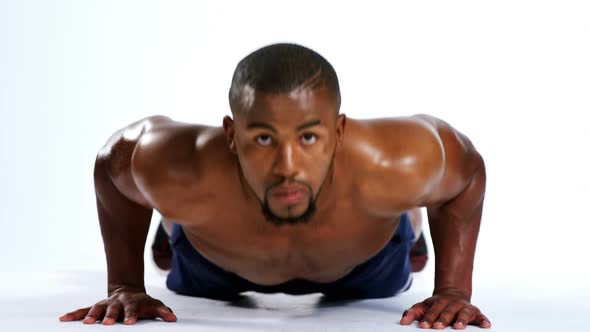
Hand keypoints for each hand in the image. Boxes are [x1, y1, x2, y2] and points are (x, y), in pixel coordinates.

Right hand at [59, 288, 176, 324]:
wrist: (129, 291)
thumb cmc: (143, 303)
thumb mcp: (154, 305)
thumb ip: (163, 311)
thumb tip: (173, 318)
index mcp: (132, 303)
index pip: (133, 310)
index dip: (132, 316)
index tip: (130, 323)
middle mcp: (117, 303)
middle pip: (113, 309)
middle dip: (109, 316)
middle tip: (106, 324)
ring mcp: (105, 304)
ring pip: (96, 308)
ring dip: (91, 315)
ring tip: (86, 323)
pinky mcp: (96, 307)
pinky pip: (83, 310)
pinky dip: (74, 314)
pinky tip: (63, 319)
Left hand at [400, 288, 490, 328]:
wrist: (453, 293)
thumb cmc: (437, 304)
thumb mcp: (423, 306)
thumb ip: (412, 313)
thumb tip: (402, 322)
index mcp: (438, 302)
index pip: (432, 310)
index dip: (428, 318)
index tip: (423, 325)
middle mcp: (451, 304)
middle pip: (446, 312)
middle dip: (442, 319)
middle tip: (438, 327)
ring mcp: (464, 308)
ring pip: (463, 313)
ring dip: (462, 320)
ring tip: (459, 327)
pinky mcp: (475, 312)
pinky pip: (481, 317)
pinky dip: (483, 320)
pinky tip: (485, 325)